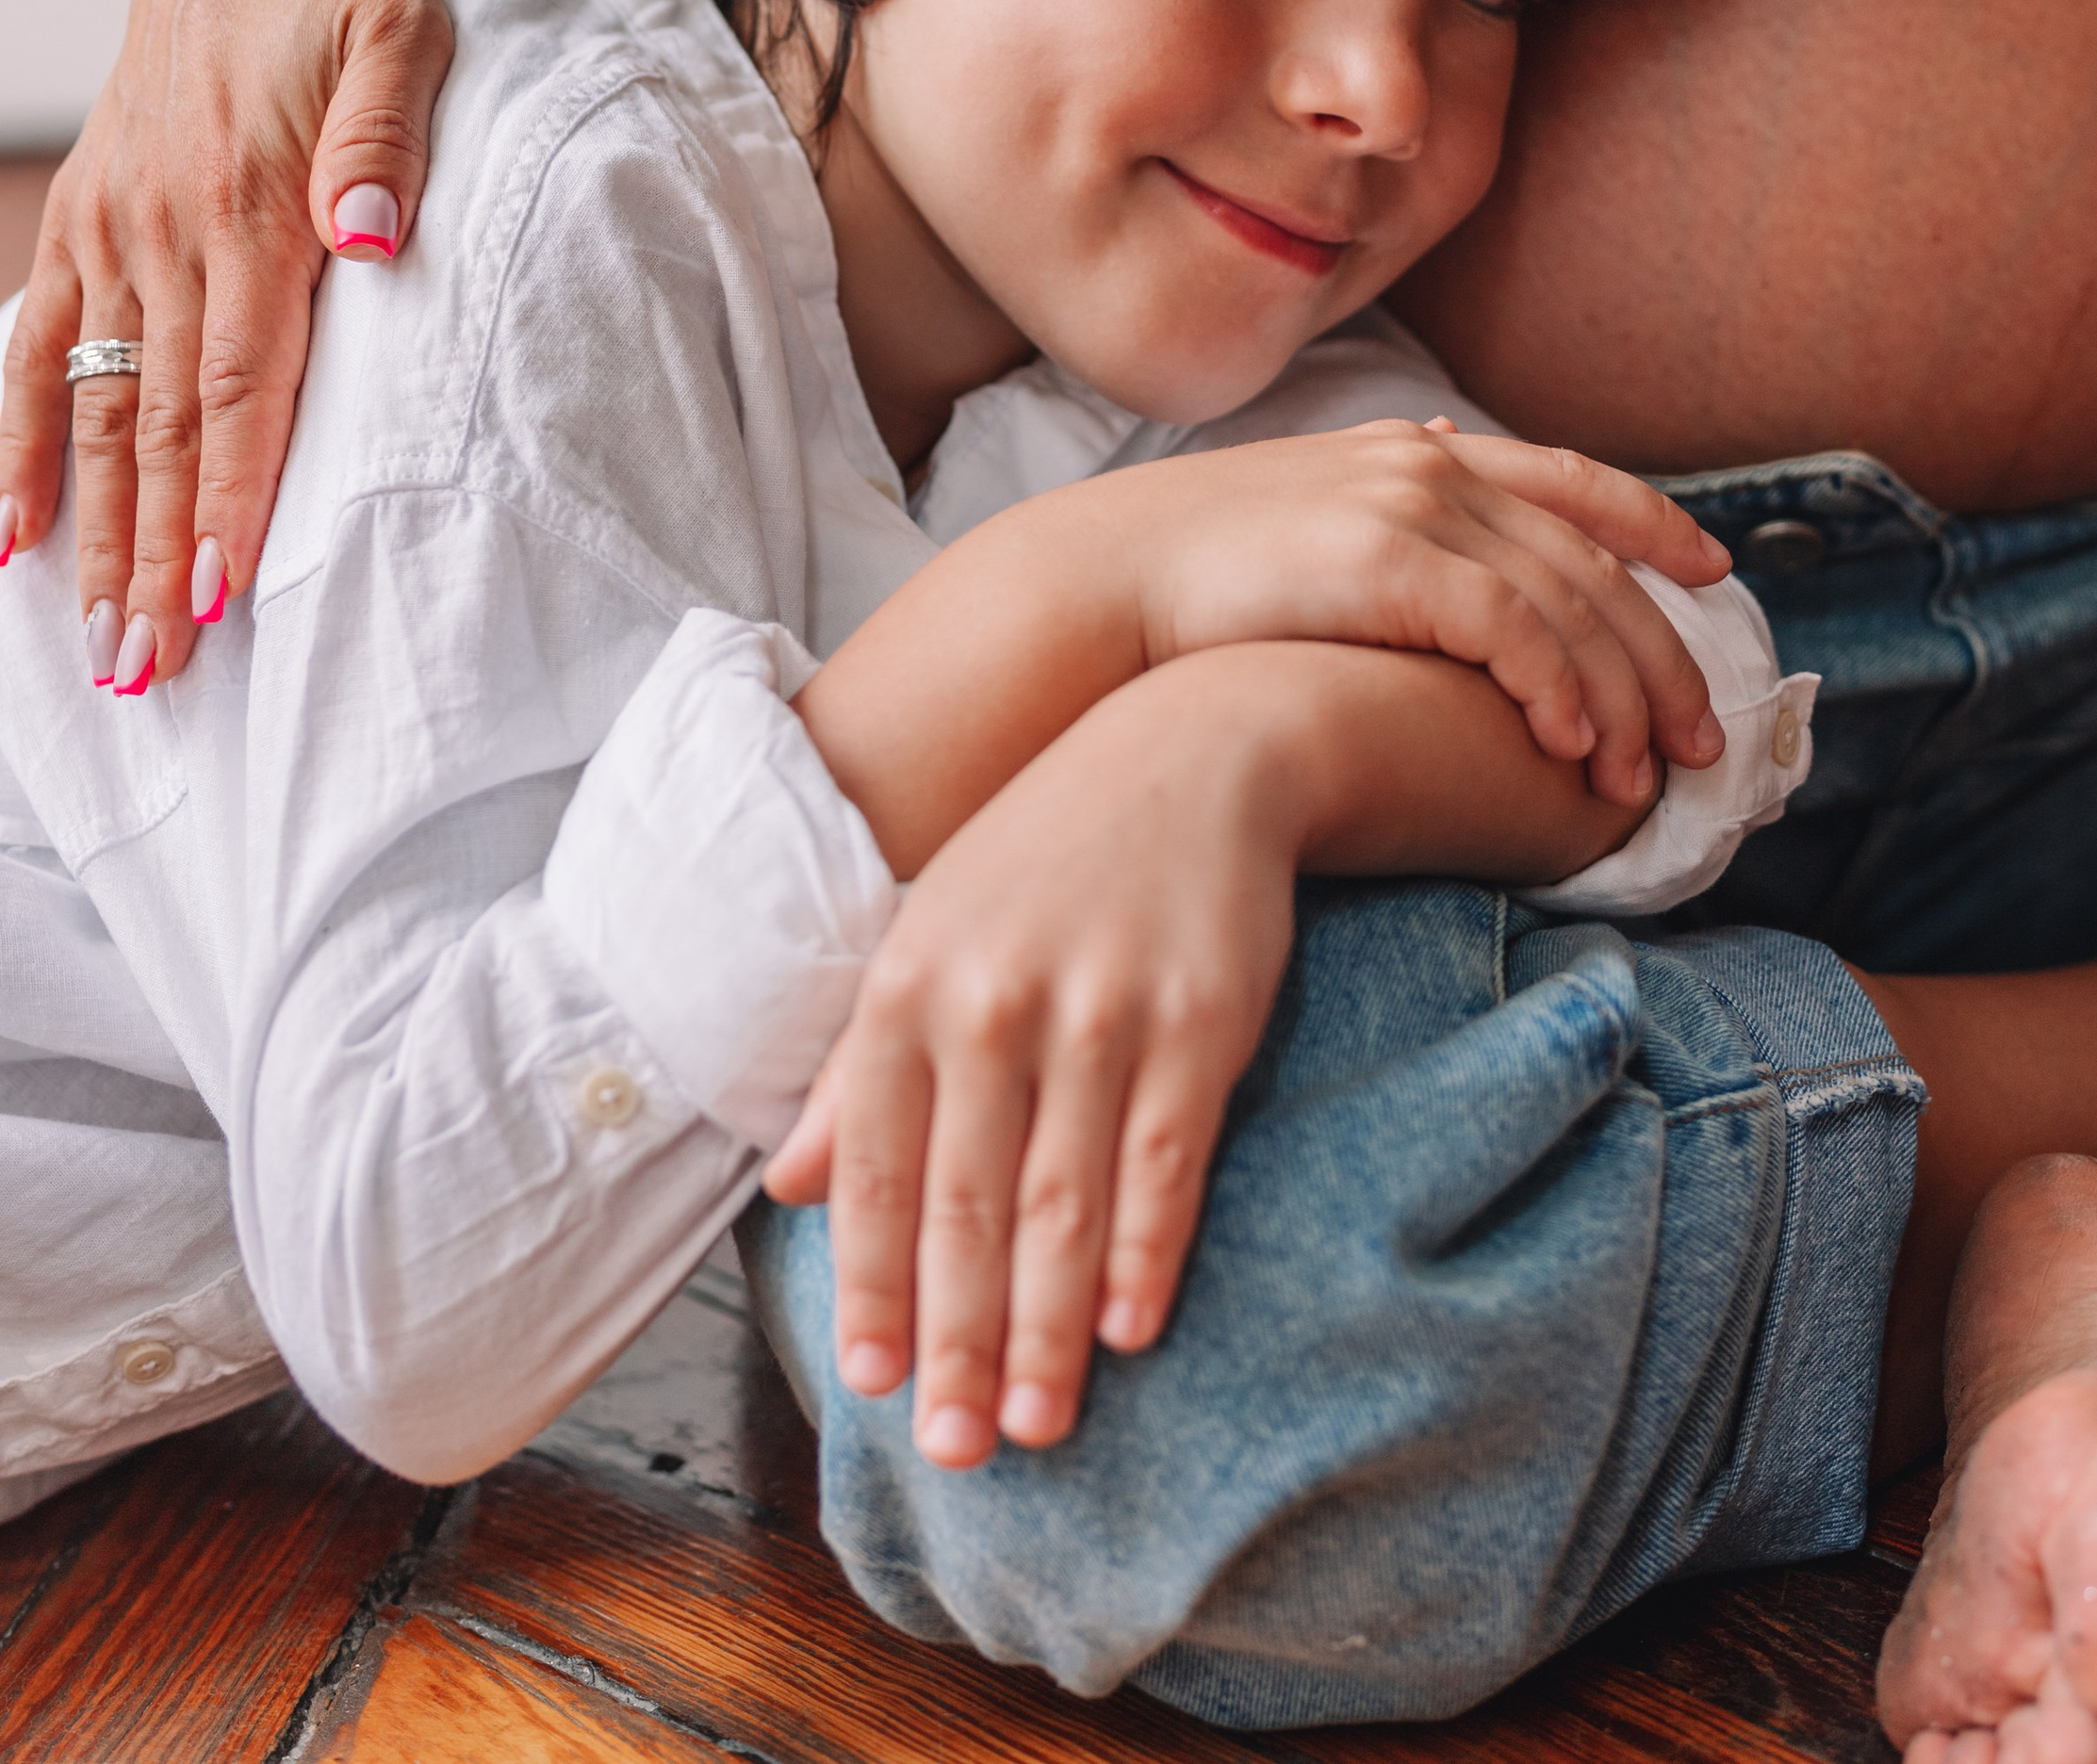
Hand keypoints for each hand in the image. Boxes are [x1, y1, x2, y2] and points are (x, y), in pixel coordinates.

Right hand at [0, 0, 453, 689]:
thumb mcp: (403, 32)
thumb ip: (388, 140)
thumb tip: (378, 239)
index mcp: (253, 202)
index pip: (243, 384)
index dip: (230, 496)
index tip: (221, 597)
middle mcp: (167, 229)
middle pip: (158, 425)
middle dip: (156, 556)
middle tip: (153, 674)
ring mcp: (115, 229)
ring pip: (92, 407)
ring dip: (90, 532)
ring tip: (94, 646)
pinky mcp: (88, 217)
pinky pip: (32, 343)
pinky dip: (9, 440)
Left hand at [766, 657, 1300, 1466]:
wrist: (1190, 749)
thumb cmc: (1043, 856)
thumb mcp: (928, 936)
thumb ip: (860, 1069)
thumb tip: (792, 1187)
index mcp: (909, 987)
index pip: (878, 1170)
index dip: (873, 1286)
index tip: (871, 1385)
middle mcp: (993, 1003)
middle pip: (966, 1206)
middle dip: (954, 1340)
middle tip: (952, 1451)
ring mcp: (1099, 1010)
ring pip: (1062, 1202)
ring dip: (1043, 1329)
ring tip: (1032, 1425)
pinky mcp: (1198, 1018)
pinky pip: (1163, 1159)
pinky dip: (1144, 1251)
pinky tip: (1128, 1328)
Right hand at [1114, 416, 1729, 806]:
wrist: (1095, 588)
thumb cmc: (1188, 581)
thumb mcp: (1304, 526)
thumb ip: (1381, 515)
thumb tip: (1431, 470)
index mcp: (1414, 452)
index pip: (1571, 480)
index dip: (1655, 523)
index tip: (1715, 574)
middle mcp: (1427, 465)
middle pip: (1594, 558)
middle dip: (1661, 652)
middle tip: (1702, 740)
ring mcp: (1409, 505)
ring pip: (1570, 602)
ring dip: (1620, 696)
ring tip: (1642, 778)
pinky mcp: (1388, 558)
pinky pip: (1514, 631)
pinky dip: (1558, 691)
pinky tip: (1571, 750)